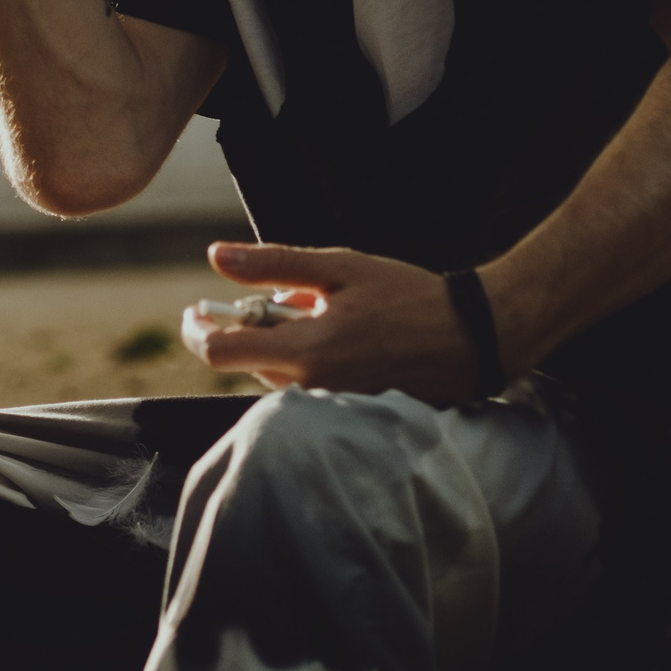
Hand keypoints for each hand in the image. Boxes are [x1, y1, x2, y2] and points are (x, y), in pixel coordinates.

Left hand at [183, 242, 489, 406]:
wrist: (474, 339)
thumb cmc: (408, 296)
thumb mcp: (341, 267)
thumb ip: (274, 265)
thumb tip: (216, 256)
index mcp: (307, 350)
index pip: (221, 352)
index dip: (197, 329)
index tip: (195, 310)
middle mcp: (314, 387)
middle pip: (246, 363)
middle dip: (247, 330)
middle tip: (281, 297)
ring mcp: (332, 407)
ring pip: (276, 375)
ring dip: (280, 344)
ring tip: (321, 312)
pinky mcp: (349, 414)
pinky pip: (306, 388)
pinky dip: (306, 361)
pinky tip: (340, 337)